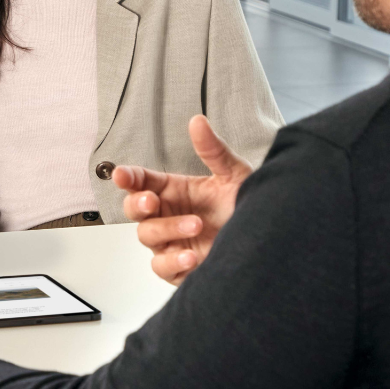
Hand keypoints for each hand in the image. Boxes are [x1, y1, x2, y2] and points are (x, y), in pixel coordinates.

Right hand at [112, 115, 251, 285]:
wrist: (267, 238)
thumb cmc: (246, 205)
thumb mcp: (233, 173)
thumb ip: (213, 150)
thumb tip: (198, 122)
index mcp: (173, 190)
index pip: (141, 181)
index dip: (128, 177)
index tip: (122, 175)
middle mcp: (167, 215)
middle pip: (134, 209)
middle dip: (137, 204)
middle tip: (151, 200)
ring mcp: (171, 241)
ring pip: (147, 236)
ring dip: (167, 229)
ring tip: (196, 224)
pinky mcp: (180, 267)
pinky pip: (162, 266)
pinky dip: (173, 261)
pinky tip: (191, 255)